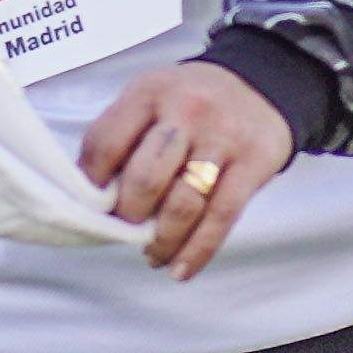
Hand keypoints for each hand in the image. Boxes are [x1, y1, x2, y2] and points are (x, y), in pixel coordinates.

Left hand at [77, 62, 295, 276]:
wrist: (262, 83)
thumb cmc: (192, 99)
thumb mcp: (152, 96)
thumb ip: (123, 134)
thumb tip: (93, 193)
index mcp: (150, 92)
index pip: (106, 142)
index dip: (91, 182)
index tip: (90, 205)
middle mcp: (186, 111)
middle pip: (145, 178)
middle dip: (128, 215)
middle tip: (126, 228)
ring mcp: (222, 138)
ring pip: (183, 204)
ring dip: (161, 241)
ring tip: (151, 255)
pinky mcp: (253, 164)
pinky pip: (220, 217)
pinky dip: (197, 251)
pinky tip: (180, 269)